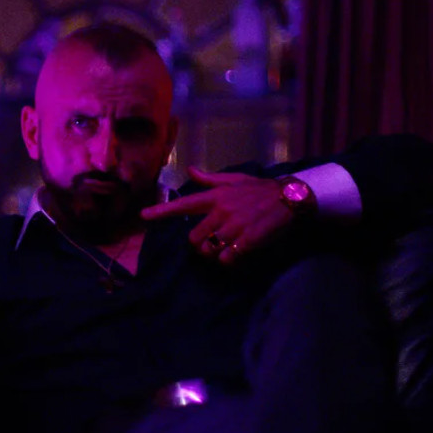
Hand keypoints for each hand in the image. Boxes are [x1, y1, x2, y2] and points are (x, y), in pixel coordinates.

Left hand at [141, 167, 293, 263]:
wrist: (289, 197)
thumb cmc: (259, 189)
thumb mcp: (234, 180)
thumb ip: (210, 179)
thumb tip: (191, 170)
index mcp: (215, 196)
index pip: (183, 204)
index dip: (162, 211)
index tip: (143, 216)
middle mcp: (221, 210)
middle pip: (194, 239)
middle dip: (199, 246)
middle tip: (209, 244)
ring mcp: (235, 226)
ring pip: (209, 250)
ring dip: (213, 255)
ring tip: (223, 251)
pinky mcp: (248, 240)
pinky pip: (227, 259)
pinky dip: (228, 262)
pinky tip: (235, 256)